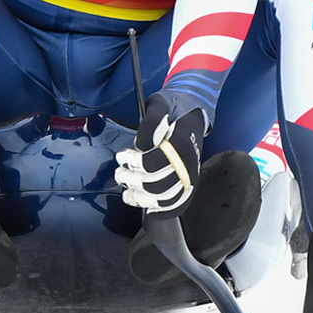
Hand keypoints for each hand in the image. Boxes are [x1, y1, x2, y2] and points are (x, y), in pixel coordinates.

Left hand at [115, 93, 205, 213]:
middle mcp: (189, 163)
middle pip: (158, 185)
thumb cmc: (173, 108)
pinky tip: (137, 200)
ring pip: (164, 199)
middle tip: (119, 172)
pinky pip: (173, 206)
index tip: (123, 155)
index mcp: (182, 142)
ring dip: (140, 197)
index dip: (134, 162)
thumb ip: (150, 122)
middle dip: (133, 180)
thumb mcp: (159, 104)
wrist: (192, 112)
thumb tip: (141, 145)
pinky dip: (154, 208)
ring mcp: (189, 177)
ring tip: (125, 187)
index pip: (155, 162)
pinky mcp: (187, 185)